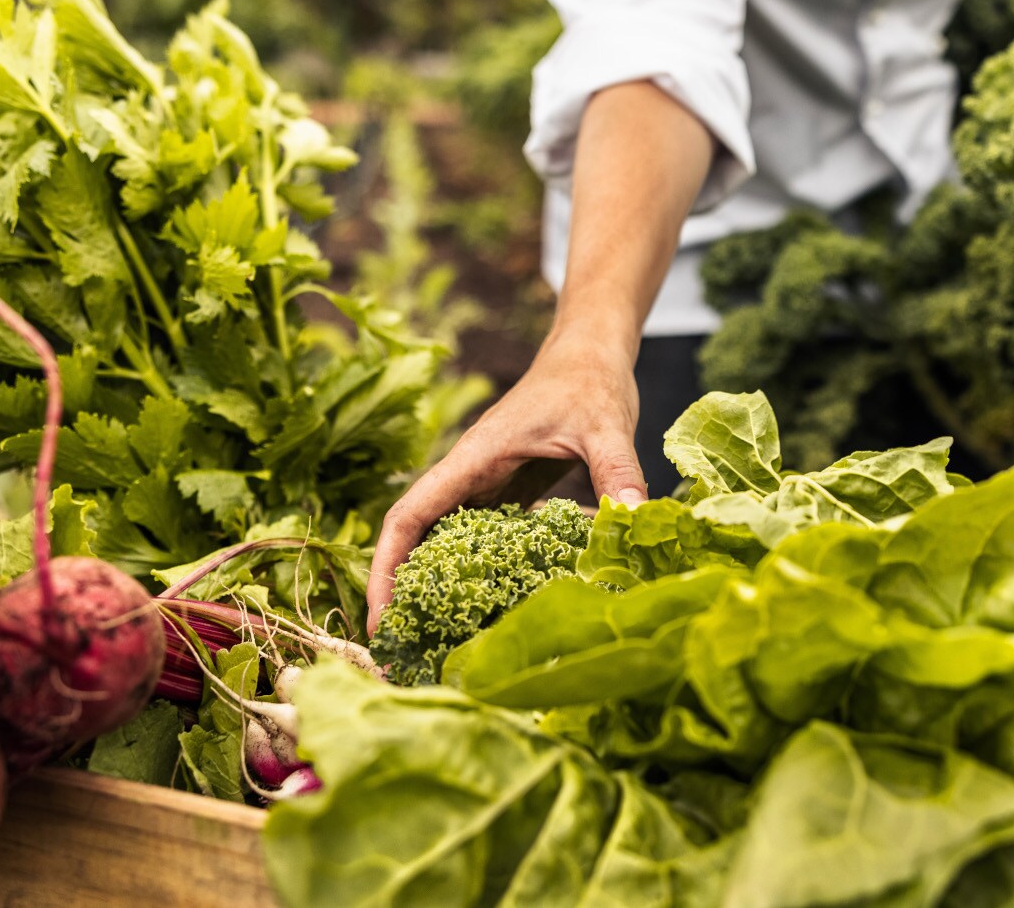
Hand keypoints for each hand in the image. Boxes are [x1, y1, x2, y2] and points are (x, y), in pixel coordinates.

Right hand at [366, 335, 645, 622]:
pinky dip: (476, 574)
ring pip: (443, 543)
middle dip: (400, 594)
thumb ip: (617, 470)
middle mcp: (469, 475)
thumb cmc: (590, 379)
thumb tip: (633, 517)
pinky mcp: (508, 493)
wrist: (592, 355)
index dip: (386, 568)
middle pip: (415, 539)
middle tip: (399, 657)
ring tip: (434, 648)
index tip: (380, 618)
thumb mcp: (605, 424)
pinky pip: (481, 540)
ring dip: (434, 589)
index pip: (409, 515)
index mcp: (473, 458)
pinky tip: (488, 612)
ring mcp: (486, 485)